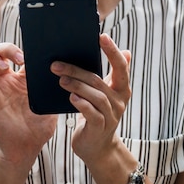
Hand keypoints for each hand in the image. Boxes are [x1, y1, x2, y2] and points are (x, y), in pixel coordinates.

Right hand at [0, 43, 56, 165]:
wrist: (26, 150)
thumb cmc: (38, 130)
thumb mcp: (50, 105)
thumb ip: (52, 90)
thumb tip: (64, 74)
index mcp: (21, 81)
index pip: (14, 55)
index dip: (19, 49)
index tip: (30, 55)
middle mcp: (4, 83)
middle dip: (4, 49)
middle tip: (18, 58)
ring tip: (4, 66)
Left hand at [51, 34, 131, 164]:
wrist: (97, 147)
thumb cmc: (98, 115)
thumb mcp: (106, 94)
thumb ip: (112, 75)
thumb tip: (126, 51)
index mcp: (121, 89)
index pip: (121, 67)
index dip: (112, 51)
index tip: (101, 36)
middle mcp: (119, 101)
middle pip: (99, 81)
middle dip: (77, 70)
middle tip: (57, 64)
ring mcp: (111, 116)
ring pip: (96, 96)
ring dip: (76, 85)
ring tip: (60, 79)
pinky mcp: (100, 128)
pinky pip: (92, 113)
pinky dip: (81, 104)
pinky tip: (71, 98)